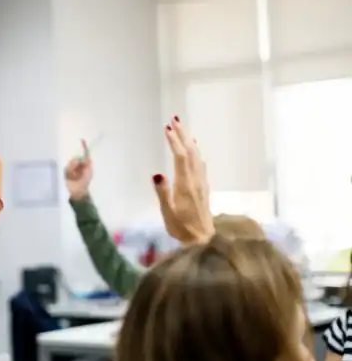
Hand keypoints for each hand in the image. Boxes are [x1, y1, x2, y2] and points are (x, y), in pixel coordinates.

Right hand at [64, 139, 92, 199]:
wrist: (78, 190)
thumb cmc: (85, 182)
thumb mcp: (89, 172)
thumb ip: (88, 164)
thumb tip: (86, 157)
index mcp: (84, 164)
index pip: (84, 155)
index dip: (84, 149)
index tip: (82, 141)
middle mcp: (77, 164)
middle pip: (76, 158)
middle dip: (76, 162)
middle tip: (78, 167)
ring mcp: (71, 168)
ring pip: (71, 163)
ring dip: (73, 168)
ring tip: (75, 175)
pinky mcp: (66, 171)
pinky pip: (67, 168)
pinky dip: (70, 172)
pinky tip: (72, 176)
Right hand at [153, 117, 213, 243]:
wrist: (203, 240)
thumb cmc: (182, 228)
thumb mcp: (168, 213)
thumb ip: (162, 193)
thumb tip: (156, 173)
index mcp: (185, 185)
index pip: (180, 157)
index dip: (174, 142)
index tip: (167, 128)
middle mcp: (195, 180)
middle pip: (190, 152)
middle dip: (182, 135)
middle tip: (175, 119)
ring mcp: (201, 183)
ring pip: (196, 156)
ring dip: (189, 140)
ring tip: (182, 128)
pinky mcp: (203, 188)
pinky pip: (200, 163)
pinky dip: (195, 151)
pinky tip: (194, 149)